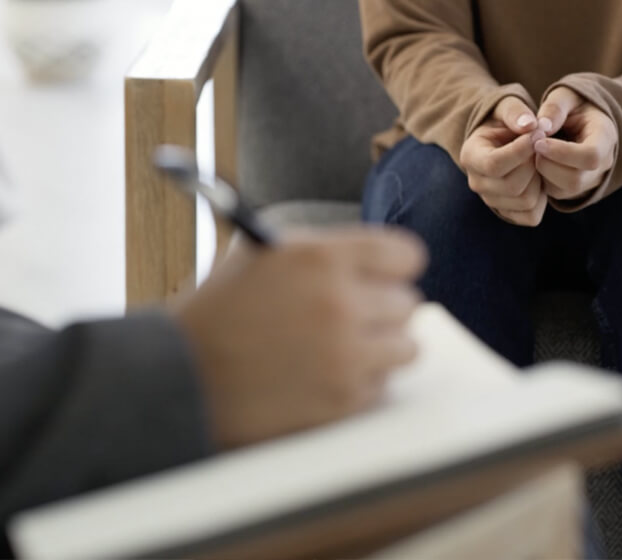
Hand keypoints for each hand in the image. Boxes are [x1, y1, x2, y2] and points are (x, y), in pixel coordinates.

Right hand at [171, 227, 427, 447]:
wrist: (180, 376)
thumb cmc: (220, 311)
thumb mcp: (267, 255)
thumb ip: (328, 253)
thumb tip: (382, 262)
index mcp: (321, 256)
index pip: (406, 254)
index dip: (396, 267)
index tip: (389, 277)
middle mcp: (339, 302)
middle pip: (408, 303)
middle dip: (383, 309)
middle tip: (358, 316)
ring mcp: (343, 355)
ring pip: (407, 347)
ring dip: (382, 348)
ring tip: (346, 347)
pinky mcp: (341, 400)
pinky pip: (383, 386)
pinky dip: (363, 383)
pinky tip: (327, 375)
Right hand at [460, 96, 547, 225]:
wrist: (501, 140)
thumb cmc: (504, 121)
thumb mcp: (506, 107)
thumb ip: (516, 112)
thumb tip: (529, 125)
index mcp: (471, 156)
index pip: (495, 164)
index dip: (521, 151)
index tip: (538, 134)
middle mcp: (477, 182)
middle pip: (513, 186)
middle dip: (534, 165)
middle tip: (540, 148)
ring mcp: (491, 200)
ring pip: (526, 201)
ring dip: (540, 181)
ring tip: (538, 163)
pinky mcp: (506, 212)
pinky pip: (531, 216)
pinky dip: (542, 199)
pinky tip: (538, 179)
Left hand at [534, 87, 616, 200]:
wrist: (581, 120)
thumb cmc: (573, 105)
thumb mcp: (566, 95)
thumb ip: (555, 107)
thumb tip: (542, 127)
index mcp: (605, 136)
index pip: (590, 156)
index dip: (561, 152)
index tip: (538, 141)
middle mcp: (603, 163)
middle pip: (575, 179)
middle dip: (547, 164)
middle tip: (530, 147)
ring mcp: (590, 179)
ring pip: (564, 189)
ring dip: (541, 172)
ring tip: (532, 151)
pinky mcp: (574, 189)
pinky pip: (555, 192)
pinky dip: (540, 179)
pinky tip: (535, 160)